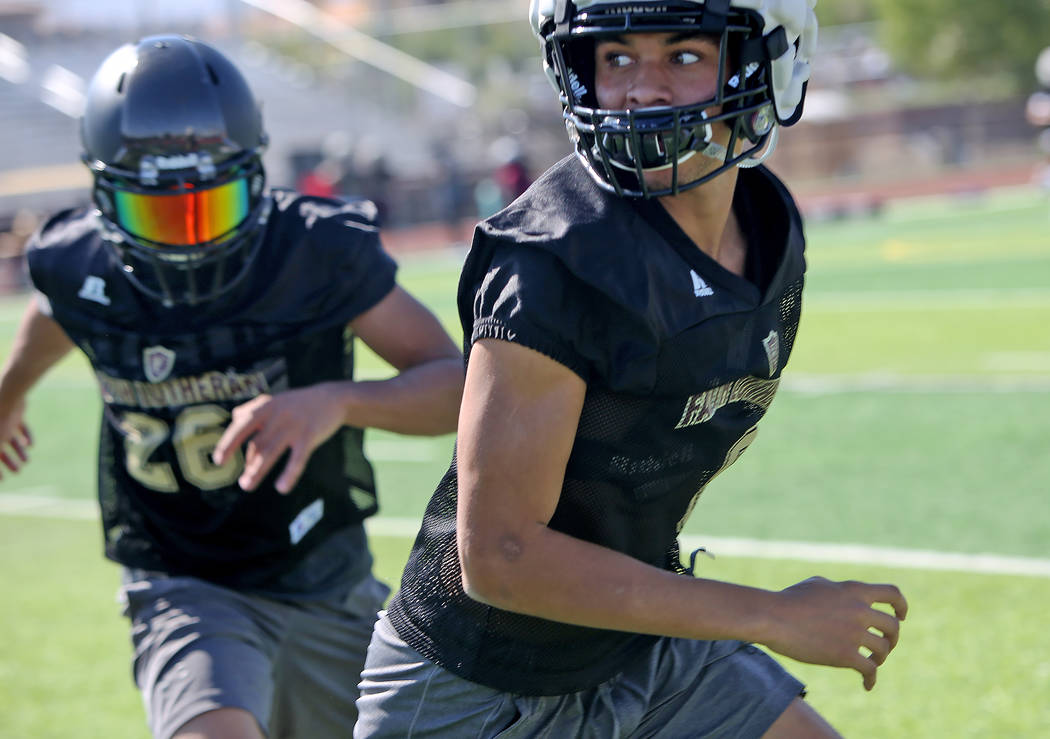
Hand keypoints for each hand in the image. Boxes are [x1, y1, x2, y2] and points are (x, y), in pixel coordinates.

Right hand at [0, 398, 31, 476]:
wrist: (6, 396)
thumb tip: (0, 478)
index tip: (2, 479)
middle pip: (0, 449)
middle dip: (8, 461)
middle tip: (18, 471)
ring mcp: (5, 421)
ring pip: (11, 439)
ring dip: (19, 451)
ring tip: (27, 462)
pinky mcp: (16, 413)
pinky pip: (21, 427)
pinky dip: (26, 437)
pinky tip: (31, 446)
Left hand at [212, 384, 347, 493]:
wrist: (333, 398)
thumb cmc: (299, 403)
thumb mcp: (275, 400)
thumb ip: (253, 407)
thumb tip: (234, 419)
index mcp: (266, 406)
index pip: (242, 425)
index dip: (228, 443)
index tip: (218, 460)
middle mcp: (277, 414)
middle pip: (257, 443)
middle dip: (247, 464)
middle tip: (240, 482)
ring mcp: (294, 425)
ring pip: (272, 452)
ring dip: (258, 471)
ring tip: (248, 485)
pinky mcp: (310, 436)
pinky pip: (297, 459)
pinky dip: (289, 474)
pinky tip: (282, 488)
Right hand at [762, 576, 907, 690]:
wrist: (773, 617)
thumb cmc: (789, 600)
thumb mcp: (817, 585)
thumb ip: (839, 590)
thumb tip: (846, 598)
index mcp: (853, 590)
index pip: (892, 593)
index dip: (901, 605)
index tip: (901, 615)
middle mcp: (859, 610)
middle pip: (892, 626)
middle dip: (892, 637)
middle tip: (884, 644)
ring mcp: (854, 633)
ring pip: (883, 648)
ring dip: (881, 657)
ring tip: (871, 662)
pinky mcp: (845, 655)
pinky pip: (869, 669)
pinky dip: (871, 679)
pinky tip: (867, 685)